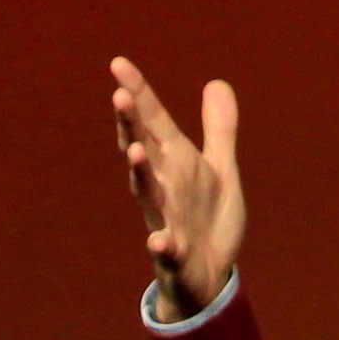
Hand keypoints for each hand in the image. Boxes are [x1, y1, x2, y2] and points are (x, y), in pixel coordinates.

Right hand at [112, 57, 243, 322]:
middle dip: (131, 124)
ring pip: (147, 194)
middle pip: (143, 150)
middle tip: (119, 94)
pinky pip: (166, 250)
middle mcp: (163, 187)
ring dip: (140, 172)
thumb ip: (218, 129)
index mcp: (174, 163)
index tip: (118, 63)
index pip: (153, 122)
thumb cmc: (207, 219)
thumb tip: (217, 82)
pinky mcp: (174, 255)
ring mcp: (165, 220)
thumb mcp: (220, 170)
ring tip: (134, 150)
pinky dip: (163, 245)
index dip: (138, 93)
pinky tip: (160, 240)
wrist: (207, 276)